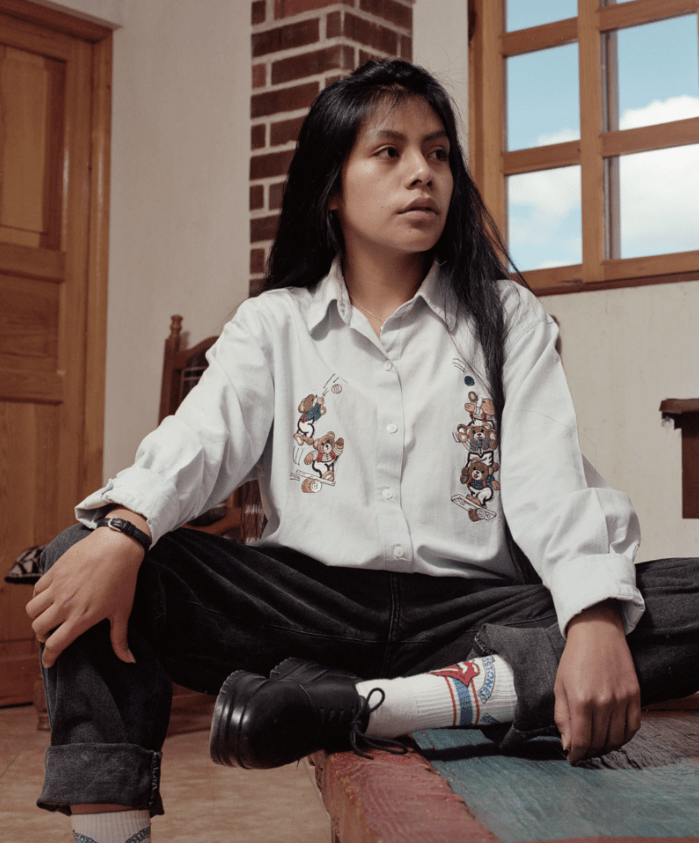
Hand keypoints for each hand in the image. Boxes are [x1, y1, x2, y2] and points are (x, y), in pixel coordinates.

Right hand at [26, 514, 148, 667]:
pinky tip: (48, 598)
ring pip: (32, 610)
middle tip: (50, 635)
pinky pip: (36, 589)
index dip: (49, 656)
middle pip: (38, 629)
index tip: (49, 661)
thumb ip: (120, 638)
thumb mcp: (123, 610)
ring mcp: (57, 587)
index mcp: (81, 618)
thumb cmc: (123, 579)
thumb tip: (129, 660)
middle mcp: (65, 605)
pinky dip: (38, 597)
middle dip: (42, 636)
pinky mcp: (54, 572)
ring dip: (37, 617)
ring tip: (47, 616)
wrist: (117, 545)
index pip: (55, 645)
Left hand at [554, 600, 640, 763]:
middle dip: (589, 752)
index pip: (582, 741)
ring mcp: (622, 699)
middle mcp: (603, 702)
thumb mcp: (560, 686)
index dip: (576, 754)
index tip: (572, 758)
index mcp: (581, 700)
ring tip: (596, 746)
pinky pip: (633, 727)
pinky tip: (614, 737)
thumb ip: (562, 717)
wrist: (597, 632)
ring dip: (606, 748)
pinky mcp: (635, 695)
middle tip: (583, 752)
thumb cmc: (574, 658)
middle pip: (599, 742)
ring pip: (617, 738)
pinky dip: (624, 737)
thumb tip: (567, 745)